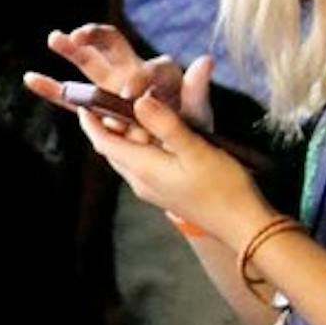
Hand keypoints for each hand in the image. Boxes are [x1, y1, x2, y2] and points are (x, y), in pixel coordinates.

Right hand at [24, 23, 214, 141]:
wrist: (172, 151)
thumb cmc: (187, 131)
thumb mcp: (197, 116)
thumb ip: (196, 92)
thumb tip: (204, 61)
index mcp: (160, 75)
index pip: (150, 67)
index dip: (139, 78)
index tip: (129, 96)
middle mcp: (133, 72)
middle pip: (112, 45)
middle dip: (94, 37)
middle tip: (78, 36)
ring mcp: (110, 86)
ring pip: (88, 62)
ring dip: (70, 49)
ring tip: (55, 38)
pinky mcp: (95, 105)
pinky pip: (70, 96)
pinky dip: (52, 88)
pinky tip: (31, 79)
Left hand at [77, 89, 273, 247]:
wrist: (241, 224)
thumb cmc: (223, 186)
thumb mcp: (195, 149)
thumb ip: (165, 124)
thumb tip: (139, 101)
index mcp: (142, 168)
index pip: (103, 142)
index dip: (90, 122)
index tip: (84, 102)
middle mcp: (140, 181)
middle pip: (112, 149)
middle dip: (106, 125)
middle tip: (110, 100)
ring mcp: (151, 189)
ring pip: (126, 157)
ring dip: (125, 136)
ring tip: (133, 112)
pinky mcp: (163, 192)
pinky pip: (141, 165)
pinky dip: (140, 146)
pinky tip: (156, 135)